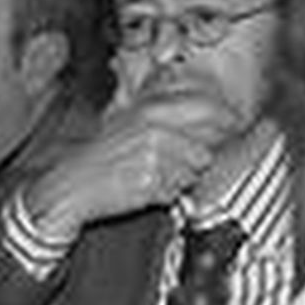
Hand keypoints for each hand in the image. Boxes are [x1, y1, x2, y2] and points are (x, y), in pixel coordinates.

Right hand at [20, 90, 239, 239]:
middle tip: (170, 164)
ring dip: (178, 180)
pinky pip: (176, 193)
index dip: (227, 122)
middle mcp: (156, 131)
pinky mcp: (151, 185)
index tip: (233, 127)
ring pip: (192, 176)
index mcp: (152, 110)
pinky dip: (165, 194)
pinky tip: (144, 186)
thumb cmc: (101, 155)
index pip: (210, 111)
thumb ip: (167, 114)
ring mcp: (155, 159)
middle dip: (195, 162)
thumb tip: (209, 113)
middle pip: (204, 152)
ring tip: (151, 175)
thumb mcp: (129, 119)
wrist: (71, 184)